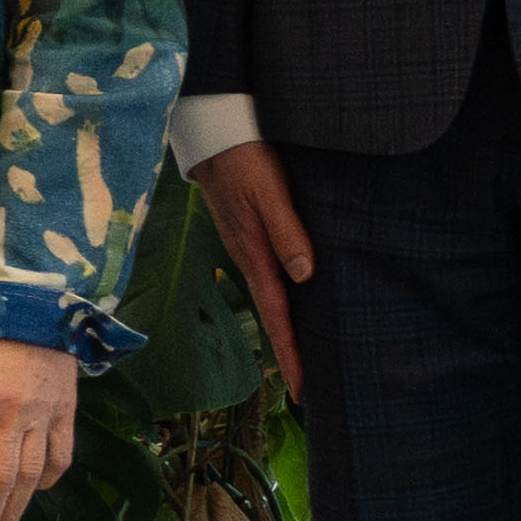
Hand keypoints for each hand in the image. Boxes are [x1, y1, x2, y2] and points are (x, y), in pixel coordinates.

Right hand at [189, 141, 315, 398]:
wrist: (214, 133)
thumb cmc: (244, 159)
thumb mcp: (267, 191)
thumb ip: (286, 230)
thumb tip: (304, 275)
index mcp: (253, 253)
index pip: (276, 313)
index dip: (289, 351)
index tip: (302, 388)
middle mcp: (248, 257)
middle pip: (272, 315)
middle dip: (287, 351)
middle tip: (305, 388)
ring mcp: (246, 248)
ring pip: (270, 299)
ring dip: (285, 329)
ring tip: (302, 356)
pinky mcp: (249, 235)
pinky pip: (269, 279)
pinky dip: (281, 302)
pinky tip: (294, 304)